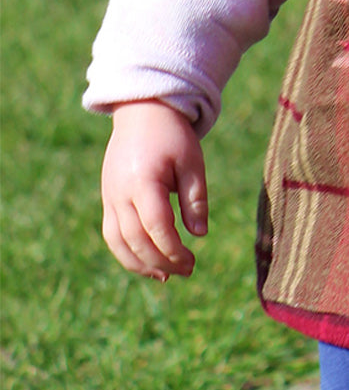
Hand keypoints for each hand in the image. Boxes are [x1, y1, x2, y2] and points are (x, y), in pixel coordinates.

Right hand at [101, 100, 207, 280]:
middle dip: (160, 261)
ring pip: (117, 242)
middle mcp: (120, 193)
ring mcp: (110, 197)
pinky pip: (112, 234)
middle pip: (135, 240)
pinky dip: (127, 252)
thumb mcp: (192, 161)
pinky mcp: (108, 199)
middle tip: (187, 271)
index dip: (173, 249)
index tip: (192, 262)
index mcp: (143, 181)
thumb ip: (195, 198)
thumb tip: (199, 234)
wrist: (143, 114)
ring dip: (140, 263)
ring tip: (165, 276)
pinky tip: (148, 262)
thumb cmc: (173, 137)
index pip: (155, 226)